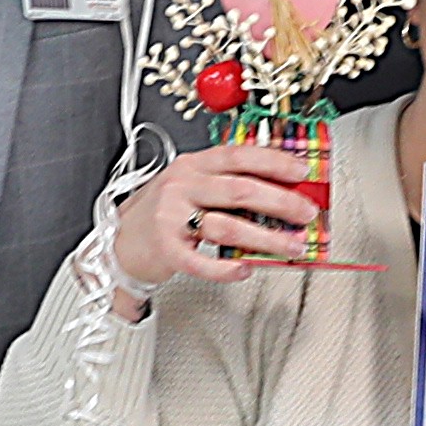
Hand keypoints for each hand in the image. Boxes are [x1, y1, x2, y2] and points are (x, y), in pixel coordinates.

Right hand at [109, 143, 333, 305]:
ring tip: (291, 247)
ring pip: (229, 226)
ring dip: (267, 238)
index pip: (239, 156)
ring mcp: (171, 217)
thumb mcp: (192, 186)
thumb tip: (282, 193)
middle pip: (240, 189)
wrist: (119, 243)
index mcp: (194, 165)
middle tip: (306, 214)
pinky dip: (228, 269)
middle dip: (281, 202)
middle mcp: (182, 186)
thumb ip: (228, 184)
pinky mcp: (166, 249)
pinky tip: (247, 269)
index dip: (274, 162)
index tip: (303, 171)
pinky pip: (203, 262)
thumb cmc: (163, 214)